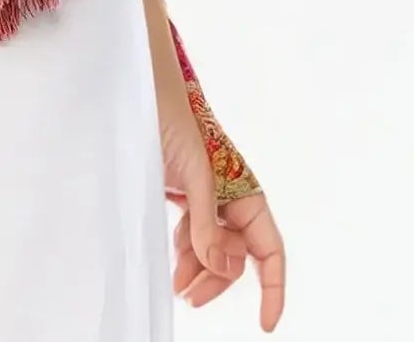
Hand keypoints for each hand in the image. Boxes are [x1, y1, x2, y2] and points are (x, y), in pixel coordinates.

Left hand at [160, 101, 286, 330]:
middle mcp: (231, 199)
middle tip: (189, 297)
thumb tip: (221, 265)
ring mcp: (207, 198)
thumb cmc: (171, 123)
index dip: (273, 288)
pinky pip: (193, 235)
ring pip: (212, 249)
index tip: (265, 324)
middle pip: (237, 257)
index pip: (269, 250)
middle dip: (217, 280)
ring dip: (198, 268)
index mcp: (245, 193)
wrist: (141, 95)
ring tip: (176, 283)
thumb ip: (206, 221)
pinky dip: (186, 250)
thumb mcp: (193, 174)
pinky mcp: (183, 195)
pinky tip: (174, 258)